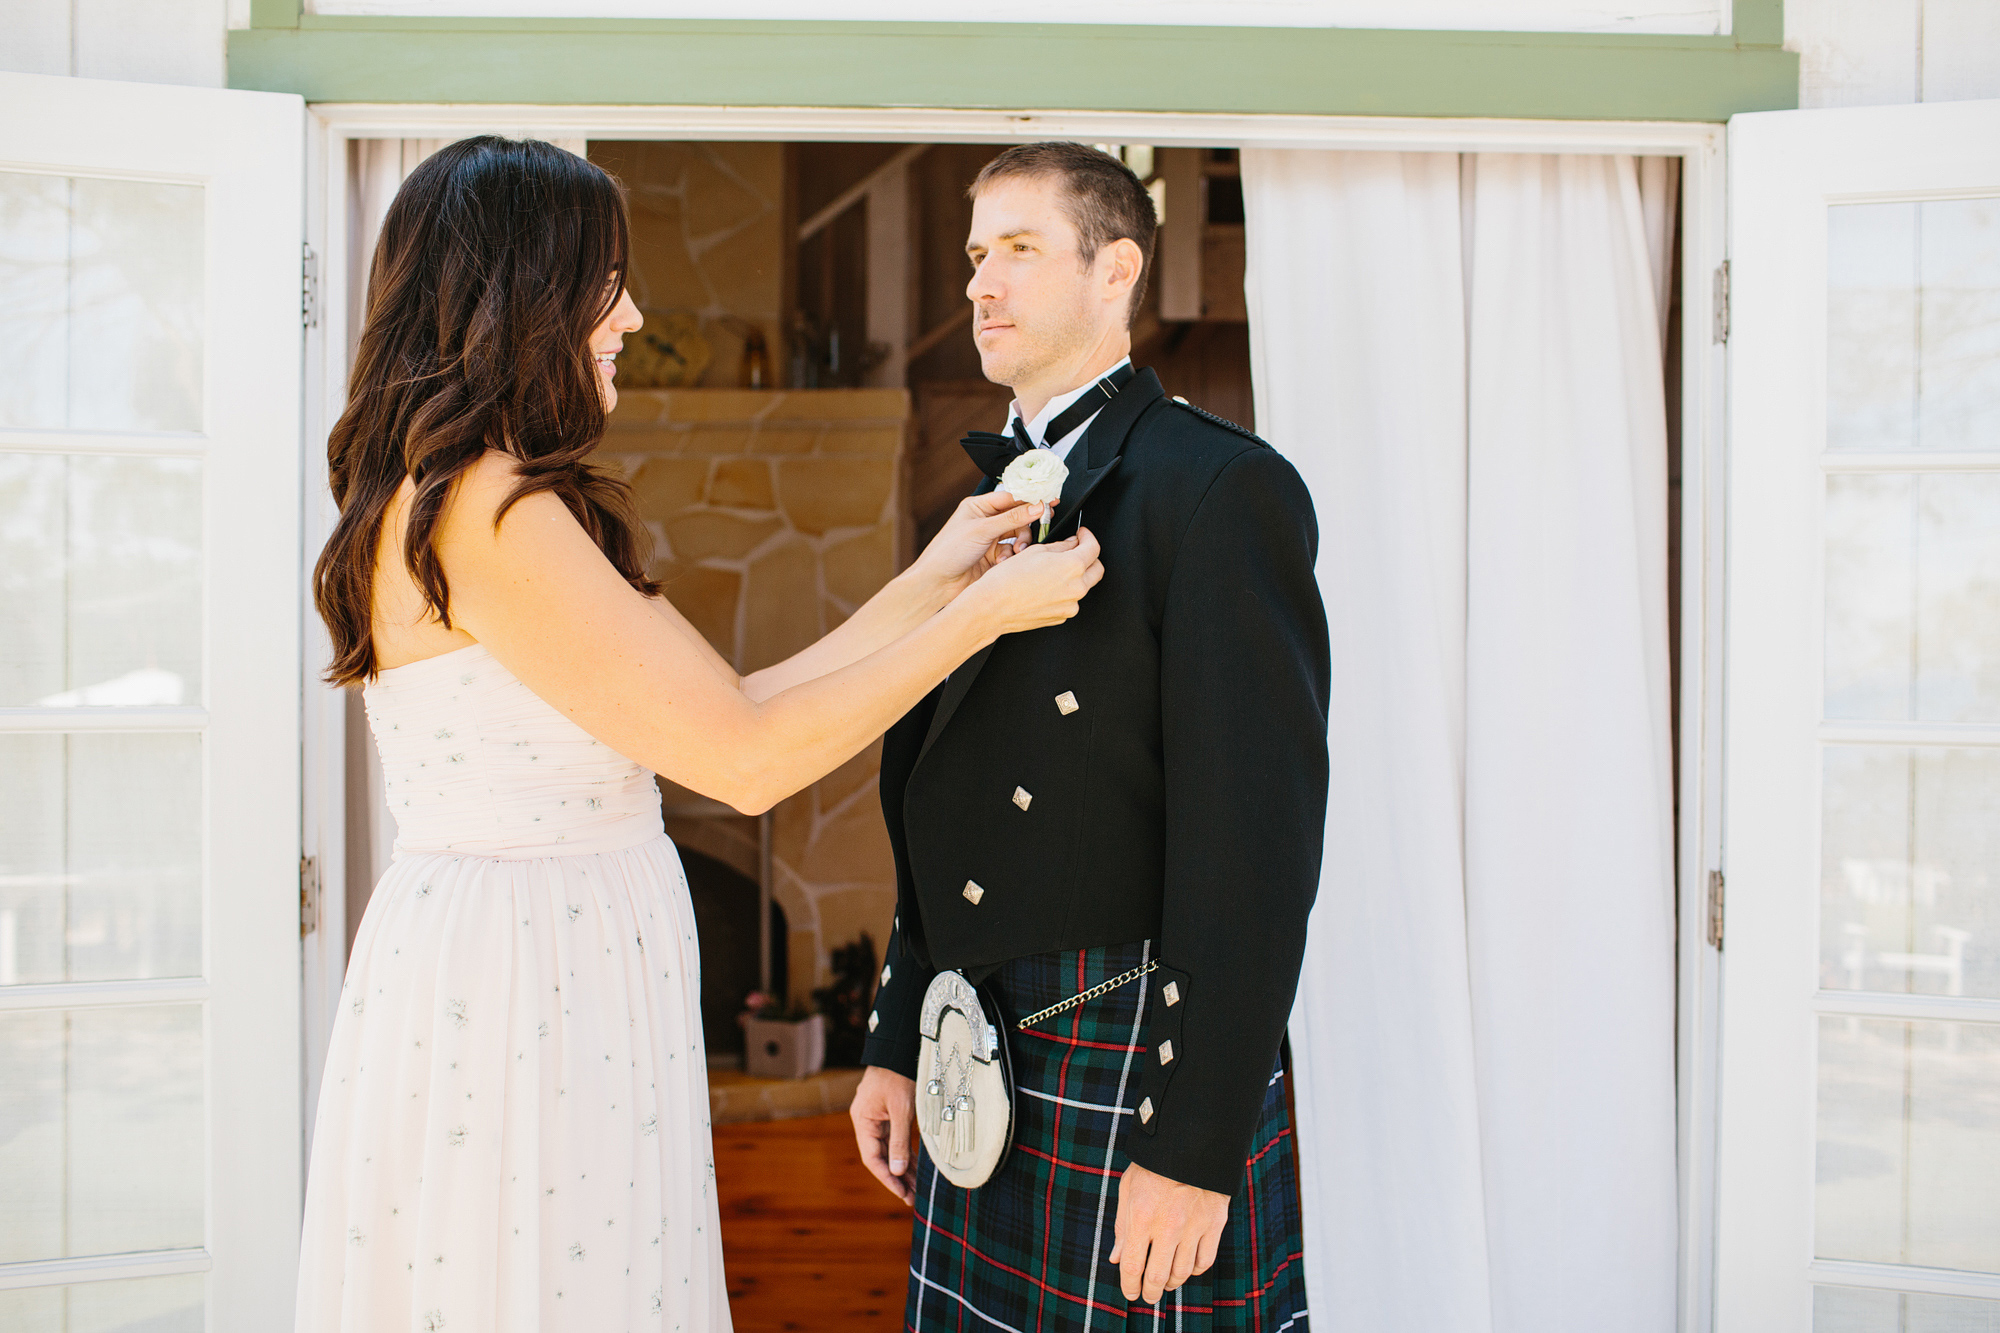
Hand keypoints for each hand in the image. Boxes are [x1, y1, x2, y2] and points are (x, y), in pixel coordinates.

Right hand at [850, 1065, 917, 1204]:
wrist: (900, 1049)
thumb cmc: (898, 1075)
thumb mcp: (901, 1109)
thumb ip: (899, 1141)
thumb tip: (898, 1172)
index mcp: (863, 1121)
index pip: (872, 1158)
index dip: (887, 1178)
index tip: (902, 1193)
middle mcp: (867, 1123)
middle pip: (881, 1157)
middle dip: (897, 1178)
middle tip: (913, 1198)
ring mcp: (878, 1119)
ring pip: (890, 1151)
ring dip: (903, 1169)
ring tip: (917, 1189)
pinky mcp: (890, 1116)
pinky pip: (896, 1140)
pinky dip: (906, 1154)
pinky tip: (916, 1169)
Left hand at [908, 490, 1048, 598]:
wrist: (937, 584)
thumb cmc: (948, 552)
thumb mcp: (982, 530)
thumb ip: (1012, 518)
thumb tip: (1036, 506)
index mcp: (978, 507)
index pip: (1010, 497)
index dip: (1030, 498)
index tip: (1048, 500)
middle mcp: (984, 522)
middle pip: (1017, 517)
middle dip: (1026, 525)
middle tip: (1038, 527)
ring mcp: (989, 540)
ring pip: (1017, 536)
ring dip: (1020, 543)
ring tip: (1017, 550)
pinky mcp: (993, 558)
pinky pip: (1012, 552)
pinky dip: (1011, 556)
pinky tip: (1004, 561)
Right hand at [956, 526, 1103, 639]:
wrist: (992, 607)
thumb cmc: (1007, 580)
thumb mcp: (1035, 552)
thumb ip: (1060, 546)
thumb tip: (1072, 543)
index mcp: (1072, 567)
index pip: (1094, 548)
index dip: (1088, 537)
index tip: (1083, 535)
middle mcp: (1076, 588)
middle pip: (1096, 569)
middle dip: (1089, 557)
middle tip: (1075, 550)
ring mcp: (1070, 605)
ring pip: (1083, 586)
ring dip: (1075, 576)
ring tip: (1052, 571)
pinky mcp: (1061, 617)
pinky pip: (1070, 601)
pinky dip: (1064, 592)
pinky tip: (1046, 587)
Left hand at [1109, 1161, 1229, 1305]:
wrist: (1192, 1141)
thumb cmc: (1153, 1164)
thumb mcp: (1128, 1188)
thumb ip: (1121, 1226)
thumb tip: (1116, 1258)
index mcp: (1141, 1216)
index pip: (1132, 1266)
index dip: (1129, 1286)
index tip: (1130, 1292)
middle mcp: (1168, 1225)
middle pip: (1157, 1277)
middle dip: (1150, 1292)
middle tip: (1148, 1295)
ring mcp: (1194, 1226)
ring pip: (1182, 1272)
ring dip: (1171, 1282)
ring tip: (1165, 1281)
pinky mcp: (1215, 1223)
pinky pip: (1204, 1261)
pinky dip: (1194, 1270)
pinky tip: (1186, 1265)